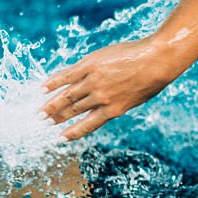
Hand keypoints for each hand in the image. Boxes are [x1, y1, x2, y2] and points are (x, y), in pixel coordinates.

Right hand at [41, 37, 177, 140]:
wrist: (157, 59)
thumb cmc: (152, 78)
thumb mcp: (136, 98)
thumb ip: (119, 102)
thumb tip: (106, 104)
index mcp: (113, 110)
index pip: (88, 125)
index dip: (72, 132)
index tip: (60, 138)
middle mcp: (101, 98)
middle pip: (74, 109)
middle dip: (58, 117)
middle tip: (45, 122)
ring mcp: (94, 81)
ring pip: (67, 96)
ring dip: (51, 105)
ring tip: (40, 112)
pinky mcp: (90, 65)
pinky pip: (67, 76)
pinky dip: (53, 83)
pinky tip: (42, 89)